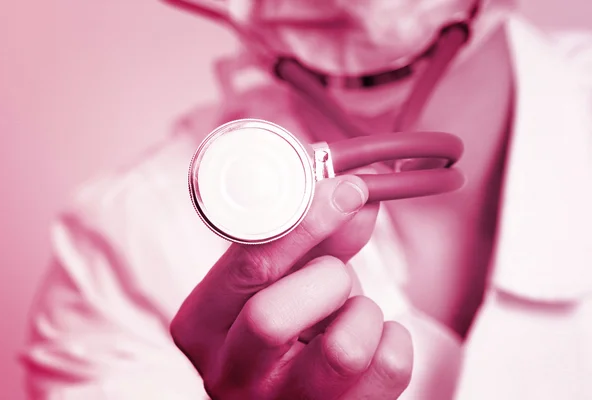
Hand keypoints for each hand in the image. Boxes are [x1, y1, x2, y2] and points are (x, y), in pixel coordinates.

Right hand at [171, 175, 412, 398]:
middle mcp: (231, 373)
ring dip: (361, 312)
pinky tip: (369, 341)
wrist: (292, 389)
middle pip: (272, 319)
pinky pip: (388, 367)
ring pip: (342, 350)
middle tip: (333, 278)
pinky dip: (392, 339)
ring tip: (348, 315)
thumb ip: (310, 234)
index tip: (343, 192)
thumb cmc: (281, 325)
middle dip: (325, 280)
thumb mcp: (276, 275)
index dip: (302, 220)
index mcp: (201, 325)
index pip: (246, 266)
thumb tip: (354, 198)